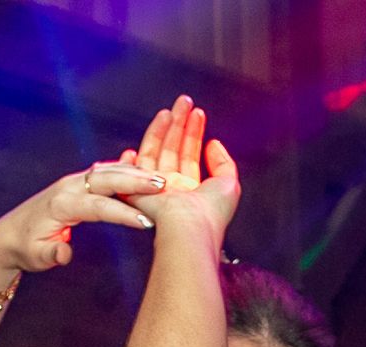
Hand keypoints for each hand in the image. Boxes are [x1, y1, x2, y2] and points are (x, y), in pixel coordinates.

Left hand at [0, 160, 167, 273]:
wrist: (9, 234)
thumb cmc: (25, 247)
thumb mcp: (36, 256)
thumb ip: (52, 253)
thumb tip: (64, 254)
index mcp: (62, 205)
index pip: (99, 206)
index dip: (123, 214)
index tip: (146, 222)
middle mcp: (68, 187)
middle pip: (107, 179)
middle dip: (136, 181)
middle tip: (163, 186)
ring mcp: (73, 182)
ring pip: (108, 171)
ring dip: (134, 173)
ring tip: (161, 179)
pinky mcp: (77, 182)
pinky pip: (103, 171)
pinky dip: (123, 168)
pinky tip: (141, 165)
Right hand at [116, 95, 240, 234]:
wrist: (188, 226)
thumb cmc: (210, 213)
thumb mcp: (228, 184)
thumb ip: (224, 162)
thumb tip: (214, 143)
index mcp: (191, 191)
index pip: (190, 156)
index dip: (194, 133)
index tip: (198, 113)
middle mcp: (172, 189)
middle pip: (172, 150)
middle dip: (178, 124)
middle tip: (184, 102)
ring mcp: (154, 188)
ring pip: (156, 152)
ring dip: (163, 129)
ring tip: (171, 110)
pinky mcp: (137, 189)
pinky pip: (136, 164)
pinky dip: (142, 146)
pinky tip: (148, 132)